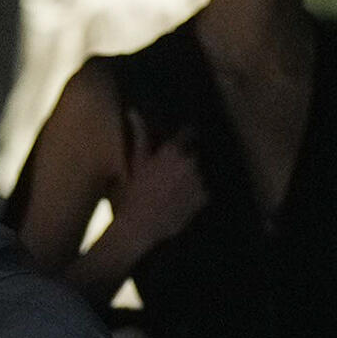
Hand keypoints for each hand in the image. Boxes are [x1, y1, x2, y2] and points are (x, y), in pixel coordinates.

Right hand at [112, 111, 207, 252]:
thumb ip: (140, 135)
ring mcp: (198, 180)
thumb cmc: (134, 192)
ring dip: (192, 179)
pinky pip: (203, 192)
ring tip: (175, 192)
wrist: (139, 226)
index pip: (188, 133)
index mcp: (173, 150)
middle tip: (171, 177)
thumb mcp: (136, 162)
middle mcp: (189, 161)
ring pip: (199, 174)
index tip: (181, 143)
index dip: (184, 138)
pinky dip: (196, 196)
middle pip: (195, 155)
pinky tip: (180, 203)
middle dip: (186, 162)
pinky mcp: (202, 198)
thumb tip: (133, 111)